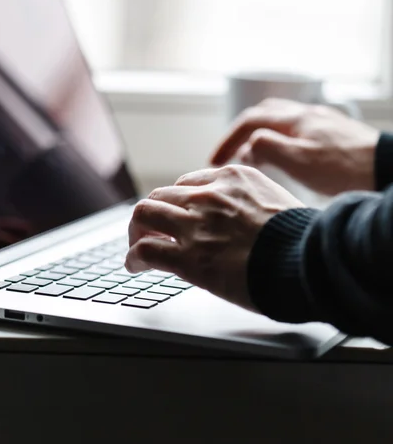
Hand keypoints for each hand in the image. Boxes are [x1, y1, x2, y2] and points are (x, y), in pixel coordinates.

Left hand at [125, 165, 302, 311]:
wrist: (308, 261)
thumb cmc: (302, 239)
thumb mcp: (278, 202)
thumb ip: (251, 203)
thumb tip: (245, 220)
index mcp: (233, 178)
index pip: (188, 183)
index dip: (178, 202)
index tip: (176, 214)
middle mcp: (209, 195)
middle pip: (161, 195)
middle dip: (152, 213)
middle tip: (150, 228)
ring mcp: (195, 224)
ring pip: (143, 214)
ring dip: (137, 230)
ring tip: (137, 244)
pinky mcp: (187, 256)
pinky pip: (144, 249)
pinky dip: (134, 257)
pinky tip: (136, 265)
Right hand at [210, 98, 378, 195]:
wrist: (386, 168)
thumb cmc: (346, 169)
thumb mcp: (300, 162)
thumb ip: (269, 148)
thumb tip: (248, 143)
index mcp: (295, 119)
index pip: (250, 121)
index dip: (227, 139)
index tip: (214, 160)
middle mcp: (307, 114)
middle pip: (264, 114)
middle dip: (241, 133)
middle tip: (229, 155)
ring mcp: (321, 122)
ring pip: (281, 122)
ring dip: (260, 136)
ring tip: (252, 158)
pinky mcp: (334, 133)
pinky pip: (297, 131)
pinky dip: (280, 140)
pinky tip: (285, 157)